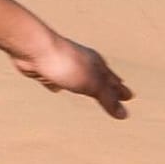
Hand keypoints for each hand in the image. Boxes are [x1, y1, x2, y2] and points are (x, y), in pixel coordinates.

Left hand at [8, 35, 133, 119]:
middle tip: (117, 93)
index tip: (129, 97)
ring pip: (80, 79)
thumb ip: (108, 99)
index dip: (121, 91)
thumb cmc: (66, 64)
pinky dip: (59, 85)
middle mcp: (83, 64)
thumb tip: (125, 114)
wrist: (34, 49)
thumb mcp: (91, 84)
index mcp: (96, 65)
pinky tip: (57, 88)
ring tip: (90, 92)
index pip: (113, 81)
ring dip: (86, 85)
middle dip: (108, 86)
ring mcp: (66, 67)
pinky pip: (58, 80)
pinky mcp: (48, 71)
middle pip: (99, 78)